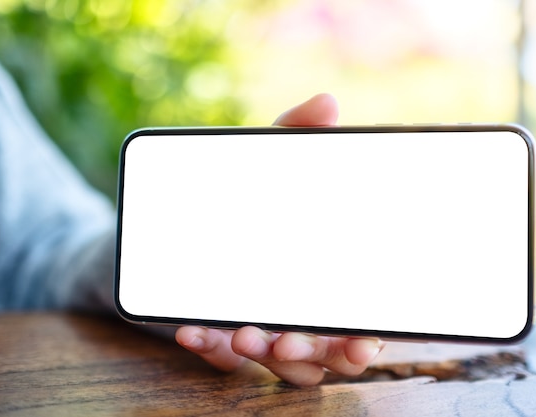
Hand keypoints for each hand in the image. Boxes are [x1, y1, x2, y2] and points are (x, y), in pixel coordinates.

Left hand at [175, 94, 384, 385]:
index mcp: (324, 278)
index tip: (362, 339)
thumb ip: (294, 133)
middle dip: (313, 355)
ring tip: (245, 334)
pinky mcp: (218, 333)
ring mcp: (260, 324)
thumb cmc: (234, 192)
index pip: (356, 321)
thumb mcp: (261, 161)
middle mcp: (299, 309)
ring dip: (264, 356)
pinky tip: (191, 329)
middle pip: (322, 355)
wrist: (169, 219)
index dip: (365, 340)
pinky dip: (209, 346)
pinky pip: (220, 355)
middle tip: (290, 339)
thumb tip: (328, 102)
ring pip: (277, 365)